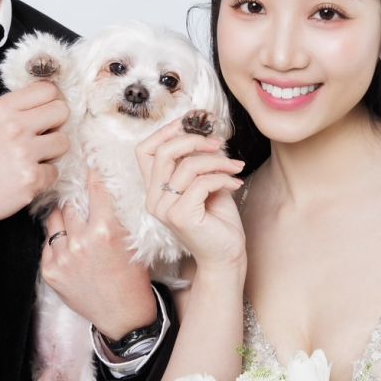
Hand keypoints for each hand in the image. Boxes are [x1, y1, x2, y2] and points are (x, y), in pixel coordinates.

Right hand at [0, 81, 67, 227]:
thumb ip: (19, 109)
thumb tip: (54, 100)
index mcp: (3, 109)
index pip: (47, 89)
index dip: (54, 101)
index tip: (49, 113)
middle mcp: (14, 127)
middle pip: (61, 111)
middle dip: (57, 124)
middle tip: (43, 137)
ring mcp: (24, 153)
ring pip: (64, 142)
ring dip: (53, 152)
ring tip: (32, 158)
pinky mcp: (32, 179)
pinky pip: (55, 172)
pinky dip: (43, 177)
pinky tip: (24, 177)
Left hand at [41, 169, 157, 338]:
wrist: (122, 315)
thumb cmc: (132, 278)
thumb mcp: (131, 242)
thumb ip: (115, 216)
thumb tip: (101, 190)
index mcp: (105, 230)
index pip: (94, 190)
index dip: (91, 174)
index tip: (87, 162)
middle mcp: (81, 241)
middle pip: (70, 204)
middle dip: (75, 201)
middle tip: (79, 201)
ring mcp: (62, 257)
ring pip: (54, 221)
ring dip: (63, 219)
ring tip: (73, 225)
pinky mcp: (50, 271)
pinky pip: (47, 244)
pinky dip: (57, 242)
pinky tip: (69, 248)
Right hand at [136, 120, 246, 272]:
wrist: (226, 256)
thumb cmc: (217, 221)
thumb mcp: (205, 184)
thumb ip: (198, 163)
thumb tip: (205, 134)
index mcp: (155, 190)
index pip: (144, 151)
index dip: (165, 132)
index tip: (191, 124)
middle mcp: (154, 199)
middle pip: (163, 152)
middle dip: (194, 141)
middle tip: (219, 144)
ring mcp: (164, 209)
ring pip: (187, 166)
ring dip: (217, 162)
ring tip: (235, 168)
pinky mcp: (180, 216)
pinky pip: (201, 183)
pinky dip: (222, 179)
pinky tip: (235, 184)